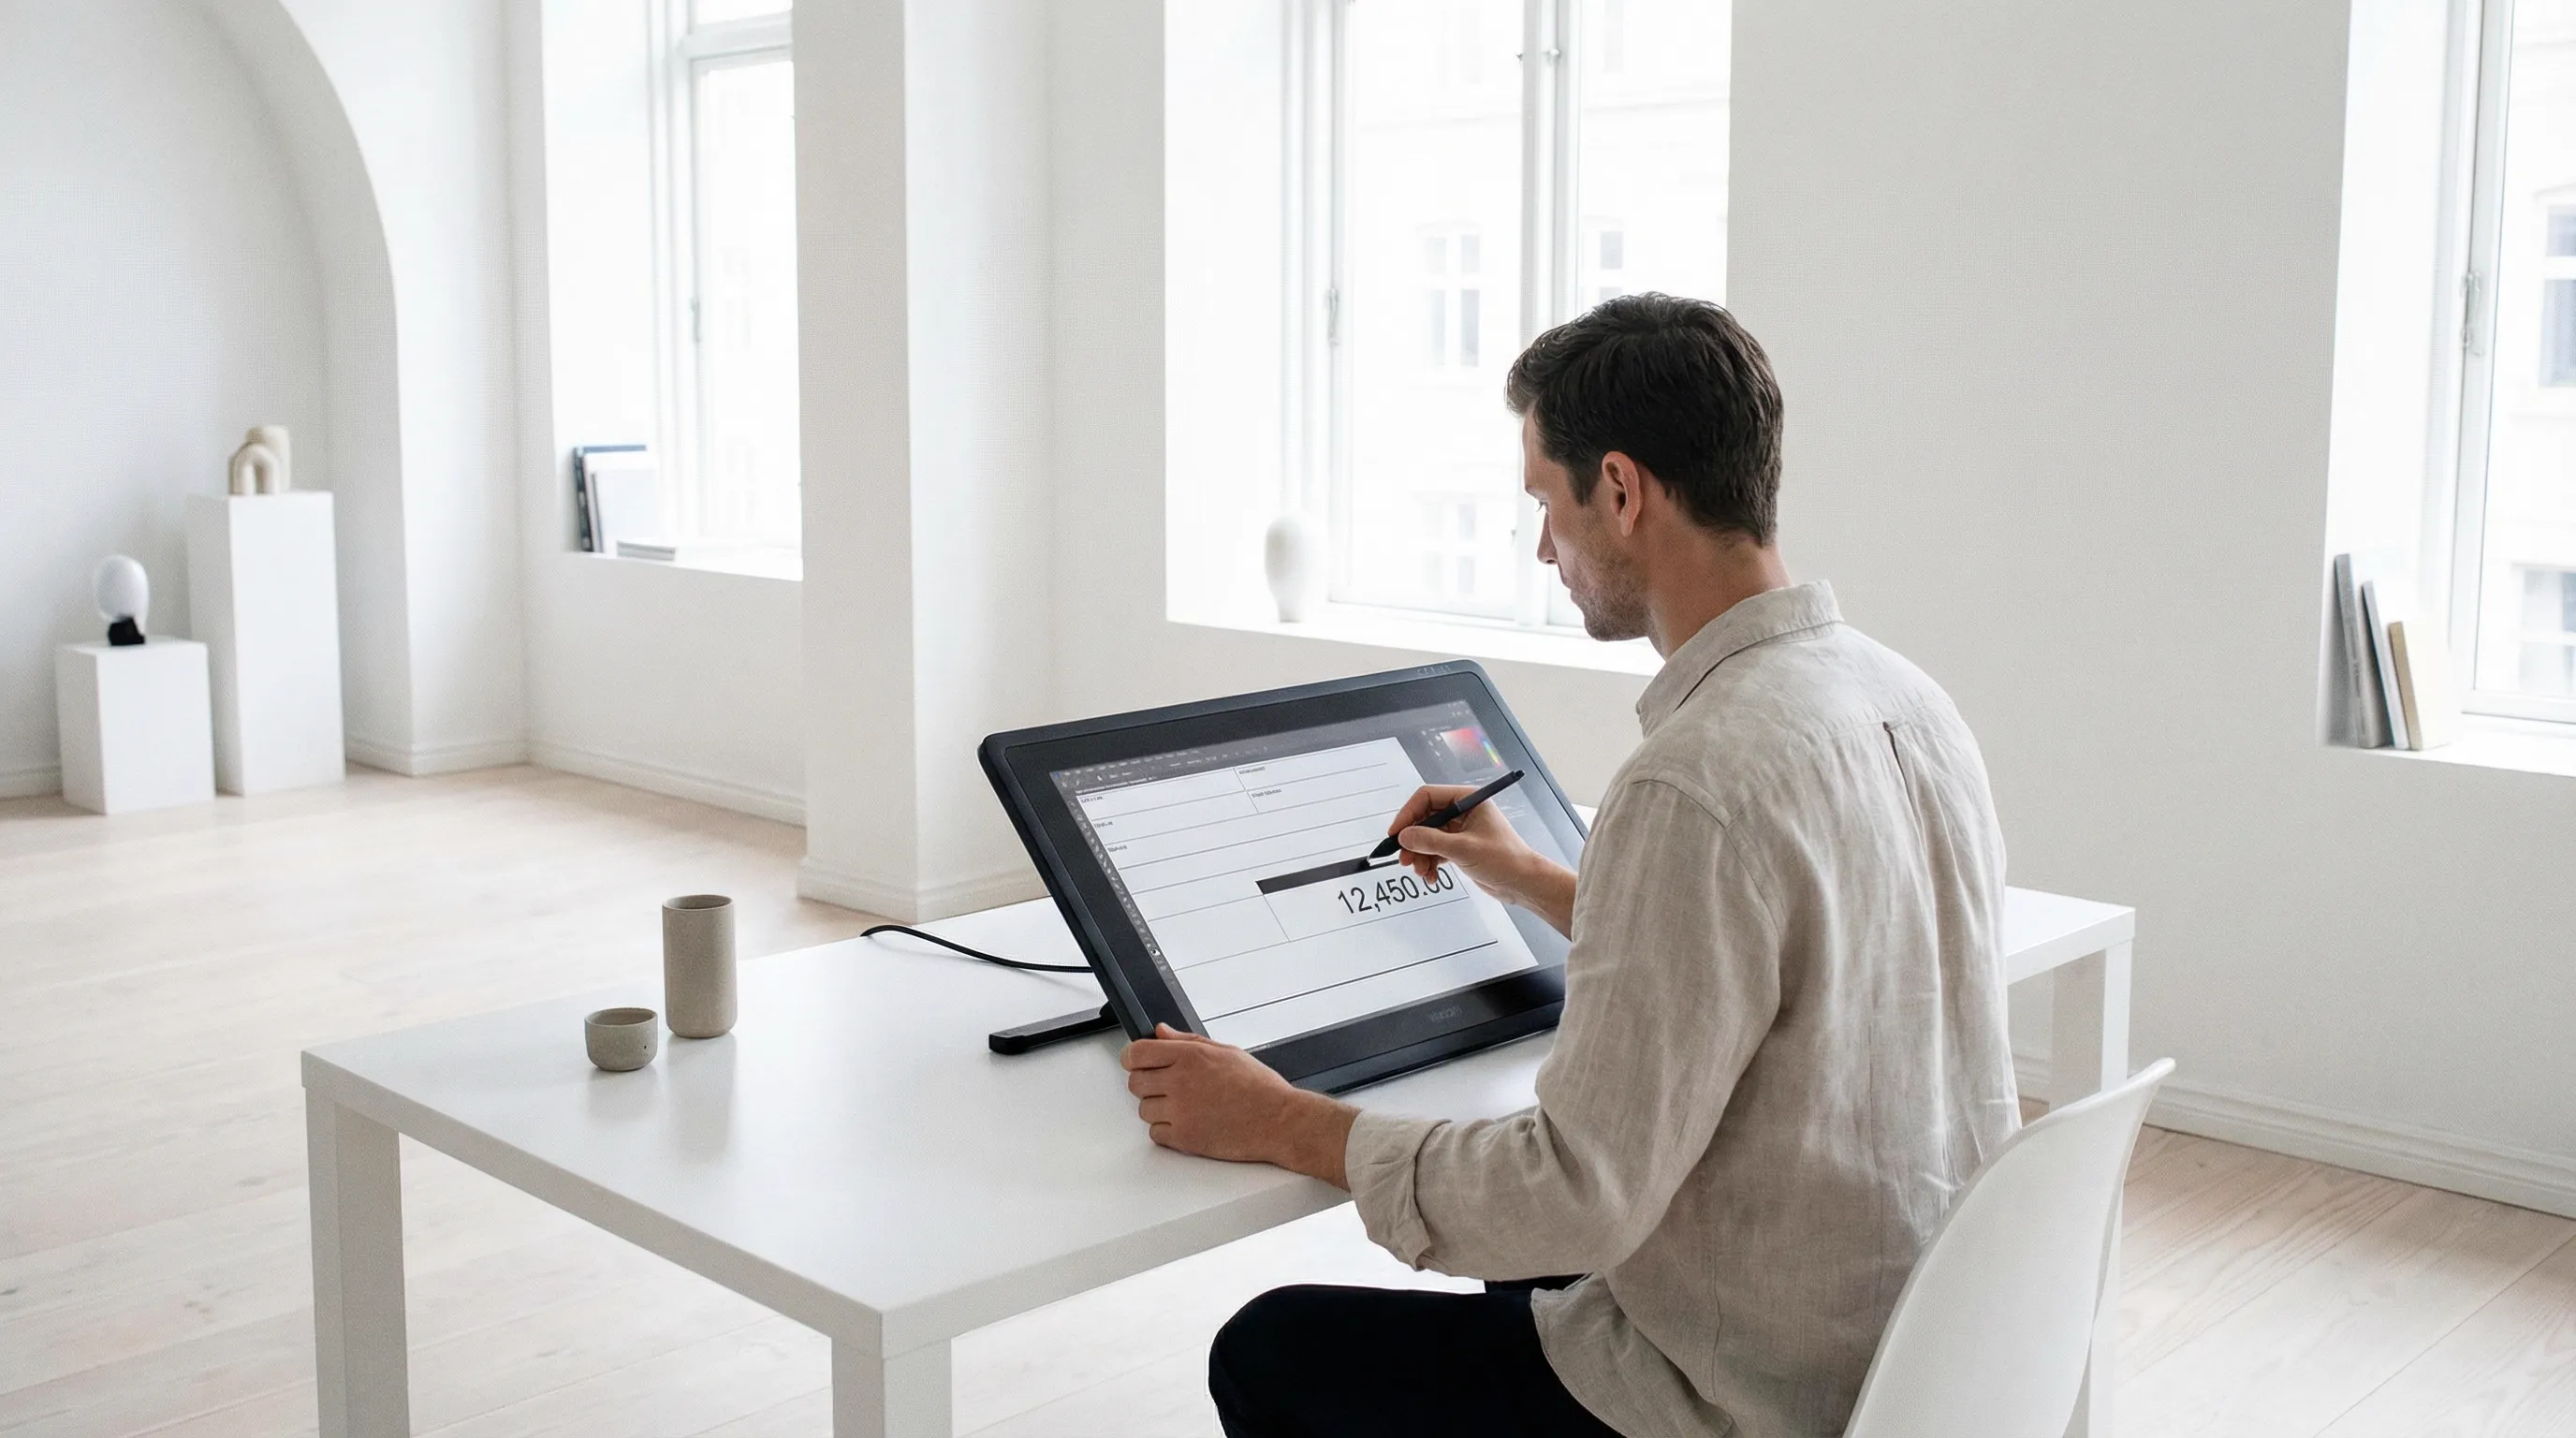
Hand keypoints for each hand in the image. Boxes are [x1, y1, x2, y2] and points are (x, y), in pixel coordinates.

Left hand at [1122, 1025, 1353, 1186]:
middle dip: (1147, 1084)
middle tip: (1167, 1087)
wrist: (1279, 1121)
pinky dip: (1167, 1131)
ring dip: (1158, 1109)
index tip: (1137, 1062)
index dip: (1133, 1058)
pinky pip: (1155, 1134)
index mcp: (1191, 1056)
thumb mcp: (1225, 1051)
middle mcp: (1181, 1081)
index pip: (1136, 1053)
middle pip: (1135, 1082)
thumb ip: (1187, 1040)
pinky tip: (1188, 1123)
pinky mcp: (1184, 1138)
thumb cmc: (1259, 1088)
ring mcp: (1181, 1111)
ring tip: (1185, 1107)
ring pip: (1143, 1110)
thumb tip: (1161, 1032)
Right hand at [1386, 785, 1578, 935]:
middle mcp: (1463, 811)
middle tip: (1404, 859)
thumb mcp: (1463, 849)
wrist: (1523, 883)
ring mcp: (1460, 830)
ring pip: (1427, 837)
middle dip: (1413, 840)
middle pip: (1424, 818)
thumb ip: (1430, 841)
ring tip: (1421, 872)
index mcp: (1468, 799)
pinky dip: (1429, 863)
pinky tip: (1430, 876)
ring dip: (1420, 855)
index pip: (1428, 797)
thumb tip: (1403, 837)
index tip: (1396, 833)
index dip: (1408, 813)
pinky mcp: (1459, 848)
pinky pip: (1435, 851)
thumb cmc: (1504, 859)